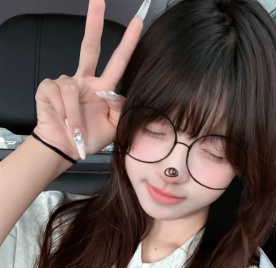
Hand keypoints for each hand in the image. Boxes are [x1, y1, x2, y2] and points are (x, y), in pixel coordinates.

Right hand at [33, 0, 147, 159]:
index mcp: (102, 88)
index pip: (117, 62)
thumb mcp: (113, 127)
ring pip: (73, 88)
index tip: (138, 24)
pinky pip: (60, 94)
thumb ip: (120, 109)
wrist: (66, 149)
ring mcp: (66, 81)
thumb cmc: (90, 137)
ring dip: (76, 113)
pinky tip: (63, 119)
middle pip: (90, 47)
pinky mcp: (49, 87)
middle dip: (94, 23)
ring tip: (75, 128)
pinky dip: (65, 112)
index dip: (128, 44)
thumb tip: (117, 92)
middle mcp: (85, 80)